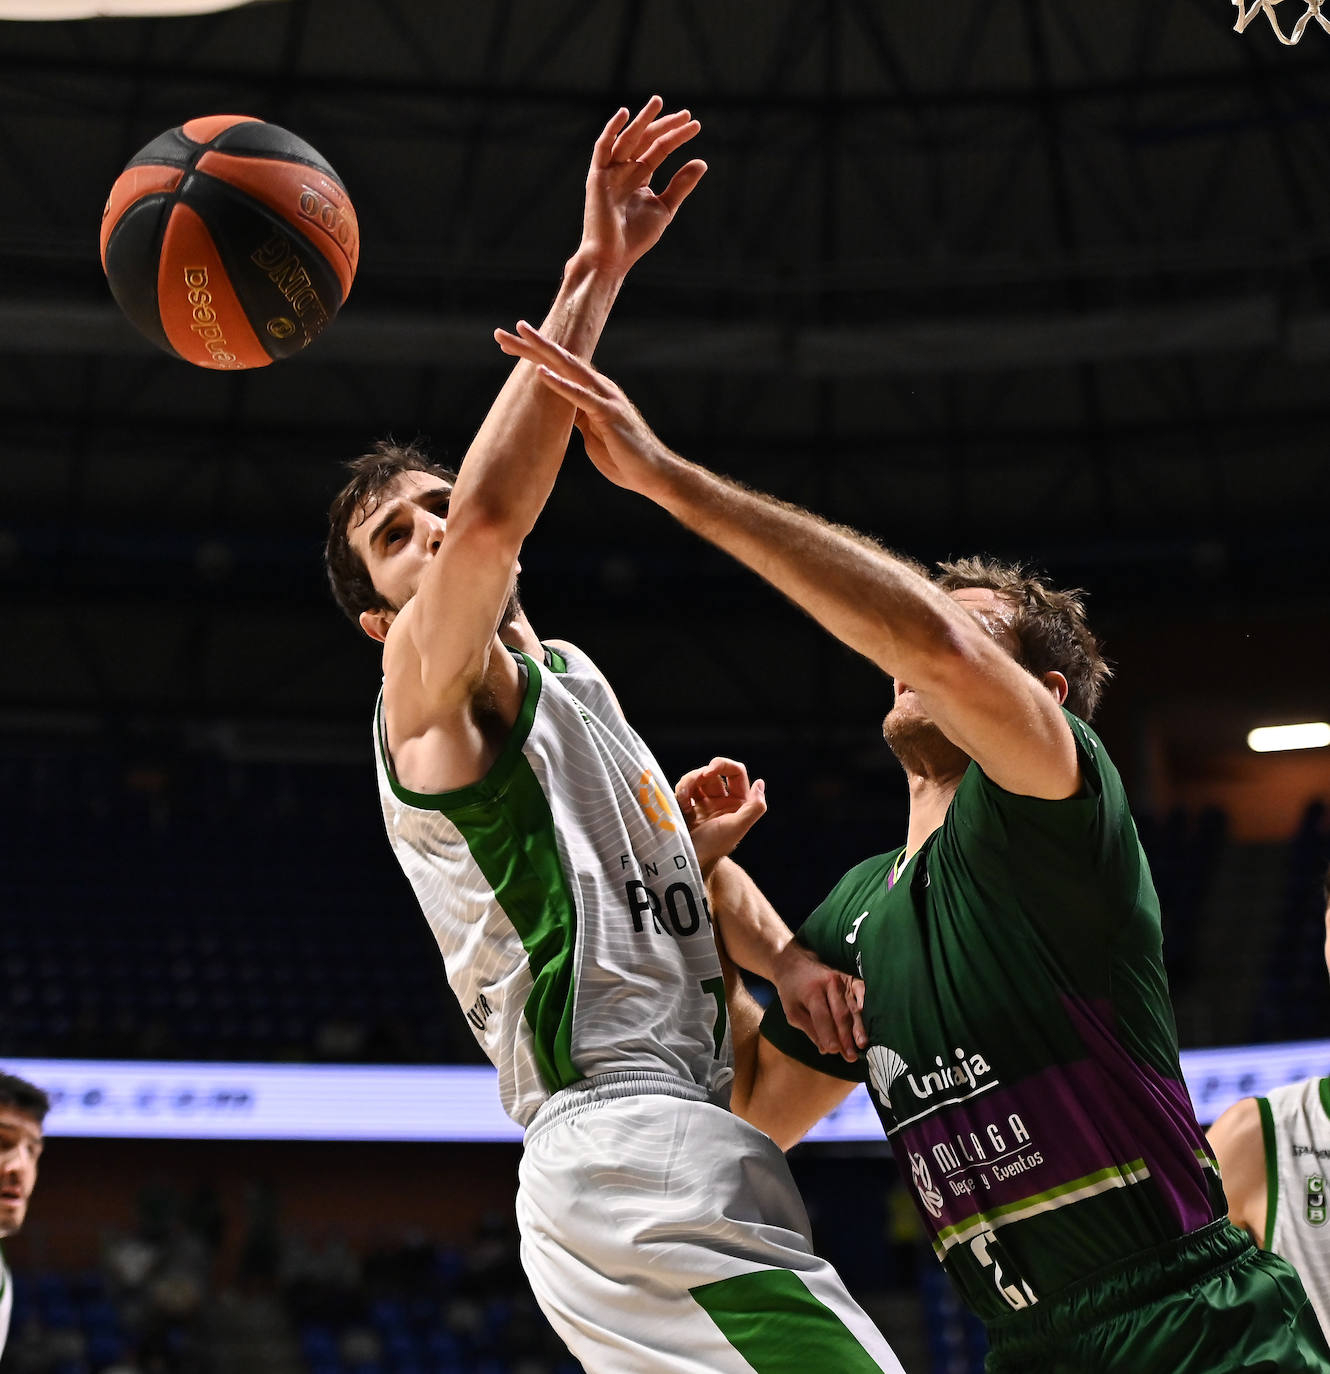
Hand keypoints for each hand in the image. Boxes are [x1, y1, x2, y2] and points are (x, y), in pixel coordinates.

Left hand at [493, 321, 672, 496]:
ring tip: (523, 334)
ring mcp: (606, 398)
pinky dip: (560, 384)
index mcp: (594, 391)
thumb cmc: (623, 456)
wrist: (652, 474)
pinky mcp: (609, 414)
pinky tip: (542, 373)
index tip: (507, 344)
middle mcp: (600, 387)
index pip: (560, 366)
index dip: (534, 354)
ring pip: (571, 367)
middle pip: (562, 358)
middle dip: (533, 344)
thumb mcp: (591, 433)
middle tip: (504, 331)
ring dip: (544, 351)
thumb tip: (559, 410)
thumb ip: (577, 416)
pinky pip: (580, 397)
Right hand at [579, 95, 705, 273]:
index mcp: (639, 178)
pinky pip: (603, 147)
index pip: (659, 150)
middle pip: (646, 140)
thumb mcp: (665, 208)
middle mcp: (624, 171)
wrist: (612, 257)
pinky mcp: (597, 176)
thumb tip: (702, 162)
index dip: (676, 137)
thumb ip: (680, 185)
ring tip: (658, 102)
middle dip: (664, 125)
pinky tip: (625, 114)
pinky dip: (612, 130)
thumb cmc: (636, 238)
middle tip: (685, 114)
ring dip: (642, 120)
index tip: (695, 126)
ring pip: (628, 139)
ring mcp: (610, 172)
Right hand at [674, 756, 766, 872]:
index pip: (736, 772)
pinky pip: (684, 790)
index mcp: (738, 802)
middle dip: (701, 774)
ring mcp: (704, 802)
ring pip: (696, 779)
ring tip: (683, 798)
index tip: (709, 770)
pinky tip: (680, 805)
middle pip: (713, 773)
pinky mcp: (688, 806)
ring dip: (688, 783)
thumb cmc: (714, 846)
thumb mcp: (736, 828)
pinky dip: (680, 793)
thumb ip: (754, 808)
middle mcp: (722, 800)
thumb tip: (760, 783)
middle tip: (694, 780)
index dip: (724, 765)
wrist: (687, 860)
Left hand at [771, 941, 867, 1062]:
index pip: (822, 1017)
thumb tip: (826, 1049)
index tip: (834, 1051)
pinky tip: (867, 1014)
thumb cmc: (792, 991)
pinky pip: (860, 990)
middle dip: (846, 1037)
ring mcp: (840, 980)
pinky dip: (865, 1002)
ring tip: (862, 1044)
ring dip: (858, 1027)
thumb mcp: (792, 1012)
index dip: (829, 1035)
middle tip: (851, 1056)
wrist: (795, 964)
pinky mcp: (849, 979)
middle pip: (840, 1014)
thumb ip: (809, 1030)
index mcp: (811, 992)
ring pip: (852, 1007)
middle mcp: (828, 984)